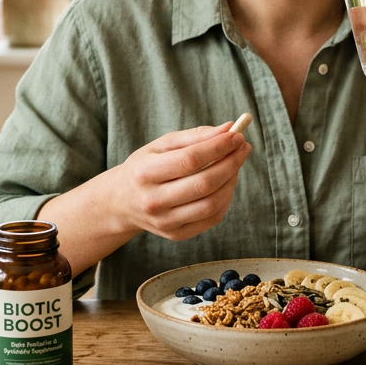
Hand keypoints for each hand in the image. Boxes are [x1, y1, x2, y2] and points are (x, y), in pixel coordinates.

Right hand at [111, 122, 251, 241]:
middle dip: (231, 163)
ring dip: (231, 182)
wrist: (122, 202)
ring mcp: (165, 222)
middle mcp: (153, 201)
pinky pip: (211, 218)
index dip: (218, 147)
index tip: (237, 136)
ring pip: (211, 204)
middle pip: (204, 183)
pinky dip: (225, 199)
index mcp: (145, 173)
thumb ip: (195, 136)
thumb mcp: (161, 146)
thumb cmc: (146, 167)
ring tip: (235, 165)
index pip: (190, 160)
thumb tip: (229, 129)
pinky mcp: (176, 235)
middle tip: (243, 148)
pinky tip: (226, 184)